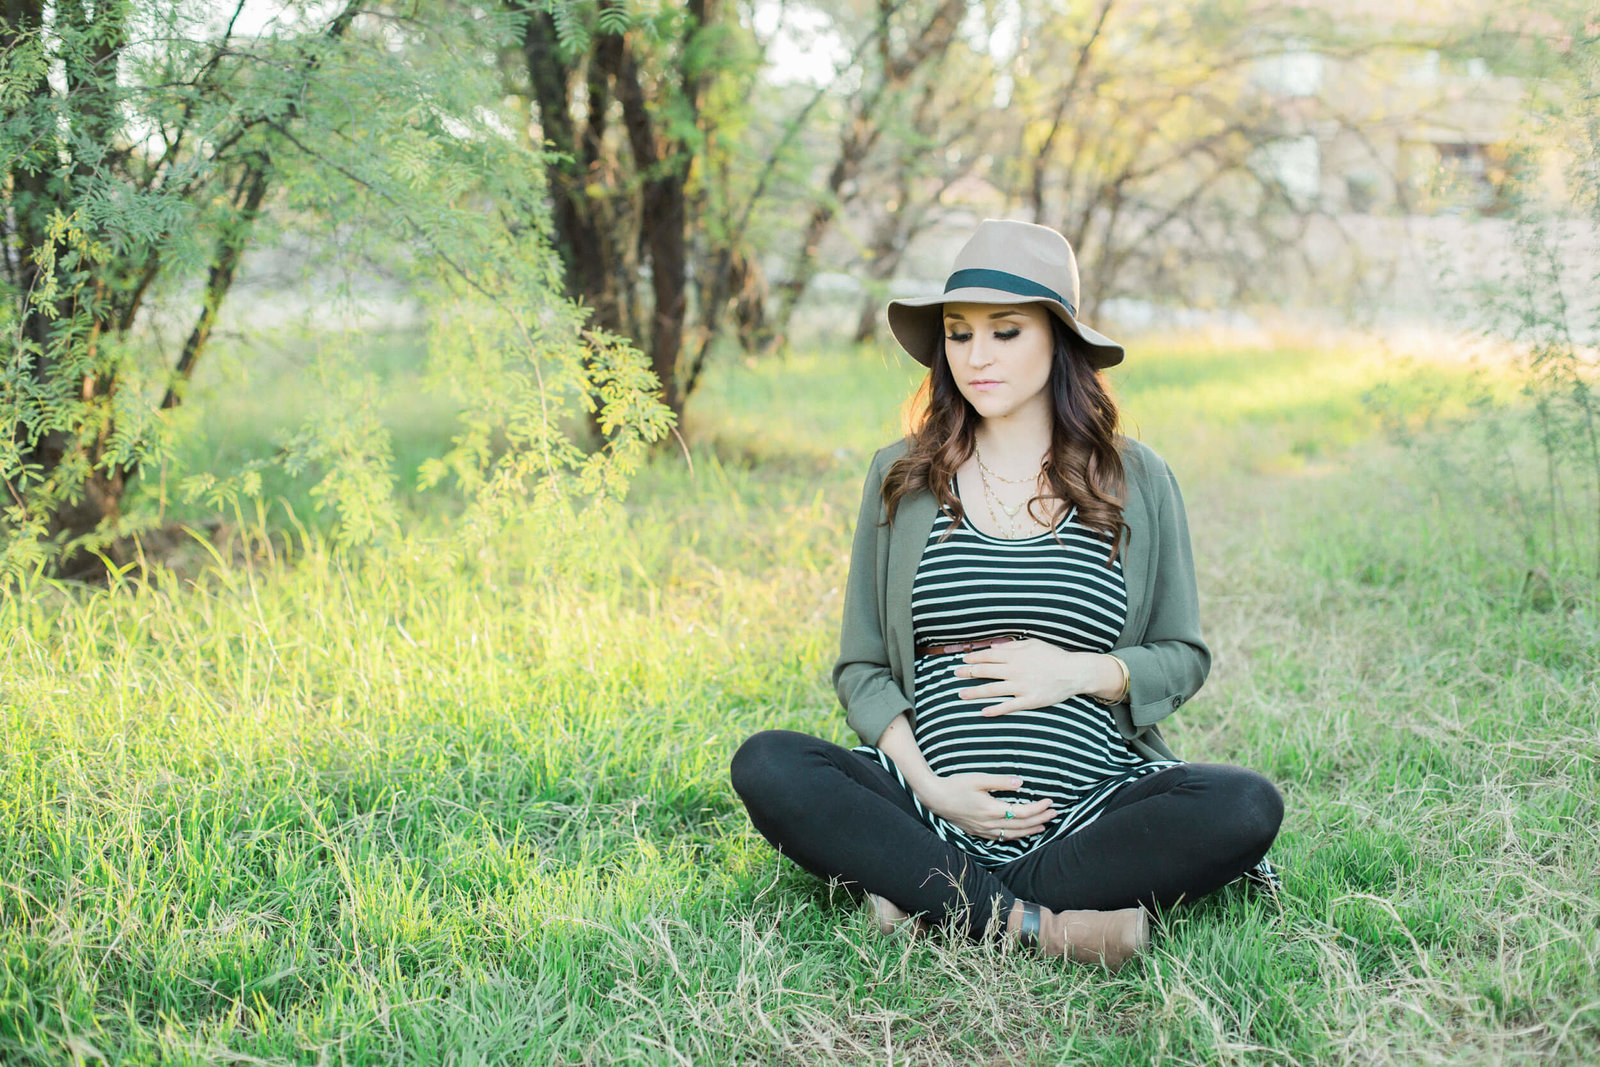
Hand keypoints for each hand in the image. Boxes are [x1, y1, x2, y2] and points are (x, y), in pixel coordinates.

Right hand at [919, 773, 1054, 840]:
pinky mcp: (979, 832)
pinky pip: (1002, 838)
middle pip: (1021, 826)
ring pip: (1013, 835)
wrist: (935, 798)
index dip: (1038, 808)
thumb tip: (1020, 783)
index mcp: (992, 810)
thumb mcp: (978, 778)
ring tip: (1044, 826)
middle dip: (1040, 820)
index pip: (1022, 812)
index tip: (1050, 800)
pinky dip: (1016, 836)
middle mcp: (990, 824)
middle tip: (1055, 813)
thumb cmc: (956, 785)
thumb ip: (1000, 781)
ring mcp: (984, 830)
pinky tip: (1021, 833)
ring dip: (1031, 830)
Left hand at [954, 638, 1118, 716]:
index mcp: (1015, 656)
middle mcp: (1015, 671)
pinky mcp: (1029, 701)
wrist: (1074, 672)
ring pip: (992, 689)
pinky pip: (1009, 706)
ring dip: (974, 692)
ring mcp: (1021, 687)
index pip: (988, 656)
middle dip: (968, 673)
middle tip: (955, 674)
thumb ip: (1011, 647)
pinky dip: (995, 709)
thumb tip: (993, 648)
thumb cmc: (1053, 656)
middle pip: (985, 671)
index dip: (973, 658)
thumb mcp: (1033, 644)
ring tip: (960, 694)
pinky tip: (983, 712)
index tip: (963, 660)